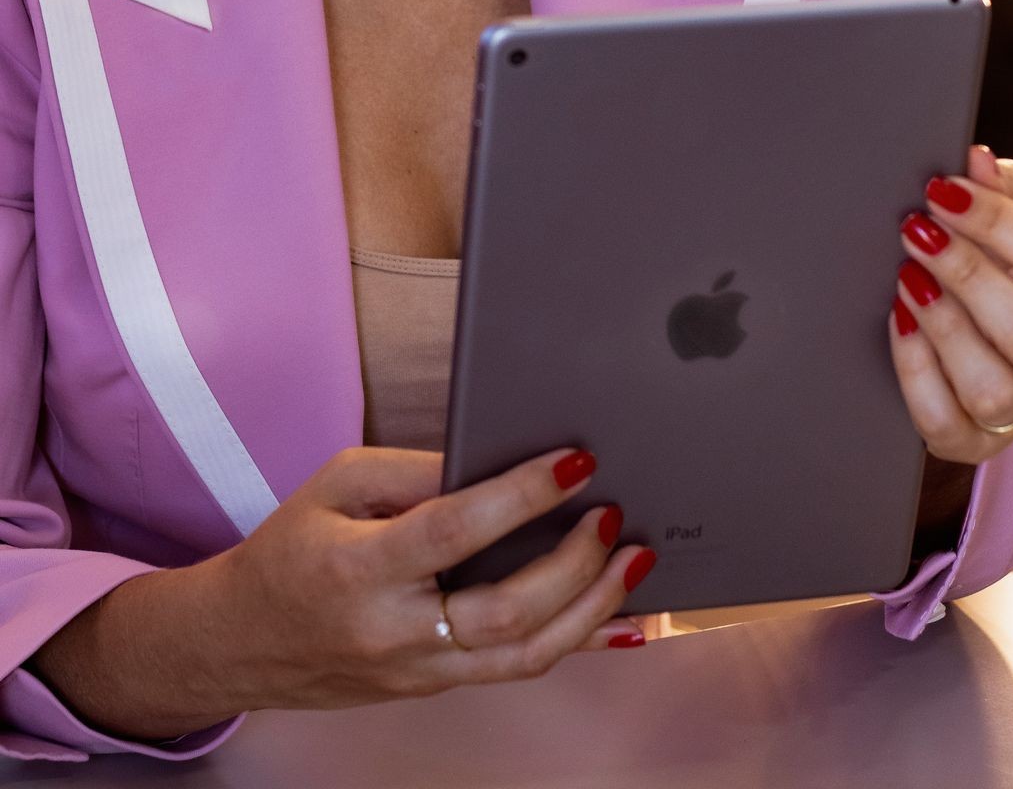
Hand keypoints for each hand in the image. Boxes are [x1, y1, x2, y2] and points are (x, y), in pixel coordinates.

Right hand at [209, 445, 654, 711]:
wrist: (242, 641)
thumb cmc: (292, 550)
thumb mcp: (337, 484)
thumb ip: (414, 471)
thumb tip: (496, 461)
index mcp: (362, 569)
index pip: (455, 532)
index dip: (522, 496)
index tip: (575, 462)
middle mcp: (394, 632)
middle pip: (505, 610)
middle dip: (573, 562)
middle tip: (612, 513)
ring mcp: (418, 671)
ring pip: (523, 655)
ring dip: (592, 608)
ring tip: (635, 560)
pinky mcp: (435, 687)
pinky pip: (515, 669)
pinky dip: (578, 643)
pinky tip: (625, 621)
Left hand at [887, 144, 1012, 464]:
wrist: (963, 359)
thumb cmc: (991, 276)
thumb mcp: (1004, 232)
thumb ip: (1001, 191)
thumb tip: (977, 157)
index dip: (998, 223)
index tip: (940, 190)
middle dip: (966, 273)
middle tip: (913, 231)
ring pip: (994, 387)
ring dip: (945, 326)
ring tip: (907, 279)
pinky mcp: (972, 443)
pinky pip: (945, 420)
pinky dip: (916, 370)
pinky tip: (898, 323)